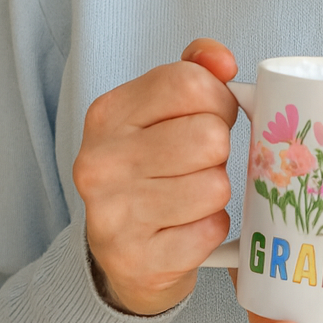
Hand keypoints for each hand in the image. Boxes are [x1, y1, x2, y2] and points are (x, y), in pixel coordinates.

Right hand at [73, 39, 238, 315]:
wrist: (124, 254)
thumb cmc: (154, 167)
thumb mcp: (163, 111)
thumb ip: (195, 71)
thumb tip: (221, 60)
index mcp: (108, 114)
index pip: (189, 83)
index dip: (220, 100)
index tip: (214, 116)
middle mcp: (100, 162)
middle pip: (209, 137)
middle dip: (220, 150)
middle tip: (201, 162)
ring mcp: (113, 216)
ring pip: (215, 186)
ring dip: (216, 192)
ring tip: (192, 194)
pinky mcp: (137, 261)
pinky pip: (211, 232)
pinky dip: (211, 230)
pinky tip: (187, 227)